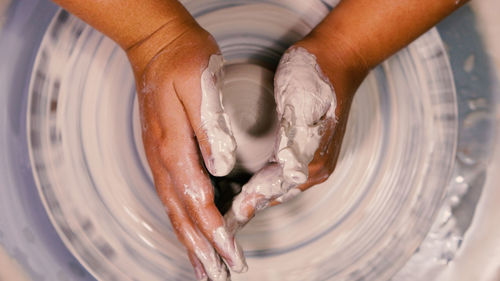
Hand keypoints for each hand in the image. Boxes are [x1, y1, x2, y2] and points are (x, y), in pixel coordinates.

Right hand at [127, 20, 245, 280]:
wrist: (157, 46)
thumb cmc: (183, 61)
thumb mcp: (200, 85)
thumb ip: (209, 129)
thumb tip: (220, 169)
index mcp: (173, 145)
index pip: (196, 197)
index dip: (214, 228)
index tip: (231, 251)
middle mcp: (163, 158)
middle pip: (182, 212)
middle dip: (203, 246)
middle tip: (219, 274)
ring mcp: (159, 158)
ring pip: (174, 209)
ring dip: (189, 241)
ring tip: (204, 268)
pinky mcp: (162, 154)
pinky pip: (171, 195)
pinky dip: (182, 220)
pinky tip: (190, 232)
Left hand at [225, 36, 366, 232]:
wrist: (337, 55)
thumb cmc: (317, 79)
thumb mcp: (301, 112)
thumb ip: (292, 150)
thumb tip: (279, 183)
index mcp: (310, 164)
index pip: (268, 193)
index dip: (242, 206)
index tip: (220, 222)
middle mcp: (312, 167)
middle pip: (272, 195)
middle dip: (245, 206)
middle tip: (217, 218)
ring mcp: (310, 158)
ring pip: (274, 186)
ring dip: (251, 195)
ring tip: (223, 204)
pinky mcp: (304, 147)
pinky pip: (279, 173)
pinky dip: (259, 180)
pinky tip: (243, 179)